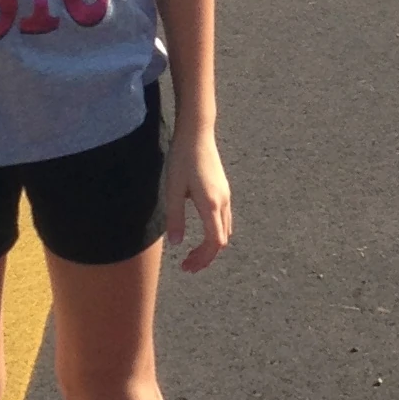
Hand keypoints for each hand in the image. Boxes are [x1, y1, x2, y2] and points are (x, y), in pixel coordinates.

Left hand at [165, 121, 231, 270]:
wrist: (197, 133)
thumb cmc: (182, 159)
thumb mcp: (173, 190)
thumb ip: (175, 218)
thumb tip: (177, 243)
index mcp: (211, 204)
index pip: (214, 242)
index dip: (202, 259)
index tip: (186, 266)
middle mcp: (223, 202)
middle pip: (221, 240)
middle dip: (205, 257)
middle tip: (187, 266)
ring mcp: (226, 196)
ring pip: (224, 230)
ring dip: (210, 247)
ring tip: (193, 254)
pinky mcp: (223, 190)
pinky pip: (224, 219)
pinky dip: (215, 234)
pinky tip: (201, 233)